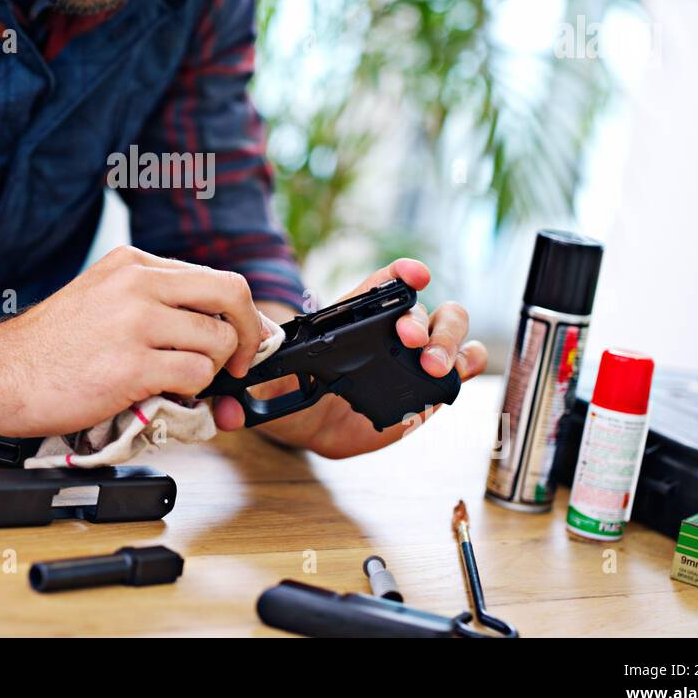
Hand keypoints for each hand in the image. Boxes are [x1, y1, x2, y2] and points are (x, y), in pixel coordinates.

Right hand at [0, 245, 269, 436]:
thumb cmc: (46, 349)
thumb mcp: (101, 301)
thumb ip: (154, 307)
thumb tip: (215, 336)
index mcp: (133, 263)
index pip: (216, 278)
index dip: (240, 315)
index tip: (242, 341)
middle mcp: (138, 282)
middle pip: (231, 295)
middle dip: (248, 335)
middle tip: (238, 364)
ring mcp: (135, 321)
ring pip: (217, 342)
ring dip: (208, 373)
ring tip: (174, 384)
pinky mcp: (132, 364)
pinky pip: (196, 377)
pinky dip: (190, 394)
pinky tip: (159, 395)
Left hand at [209, 258, 487, 458]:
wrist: (307, 424)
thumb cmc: (288, 392)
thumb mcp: (269, 387)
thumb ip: (250, 395)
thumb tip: (228, 411)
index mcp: (353, 318)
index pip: (381, 284)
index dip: (400, 273)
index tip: (411, 274)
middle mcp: (388, 332)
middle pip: (422, 308)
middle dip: (423, 320)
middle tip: (409, 341)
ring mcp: (413, 356)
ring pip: (450, 328)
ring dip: (449, 341)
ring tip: (431, 364)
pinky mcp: (428, 387)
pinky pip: (463, 366)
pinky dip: (469, 363)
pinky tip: (461, 371)